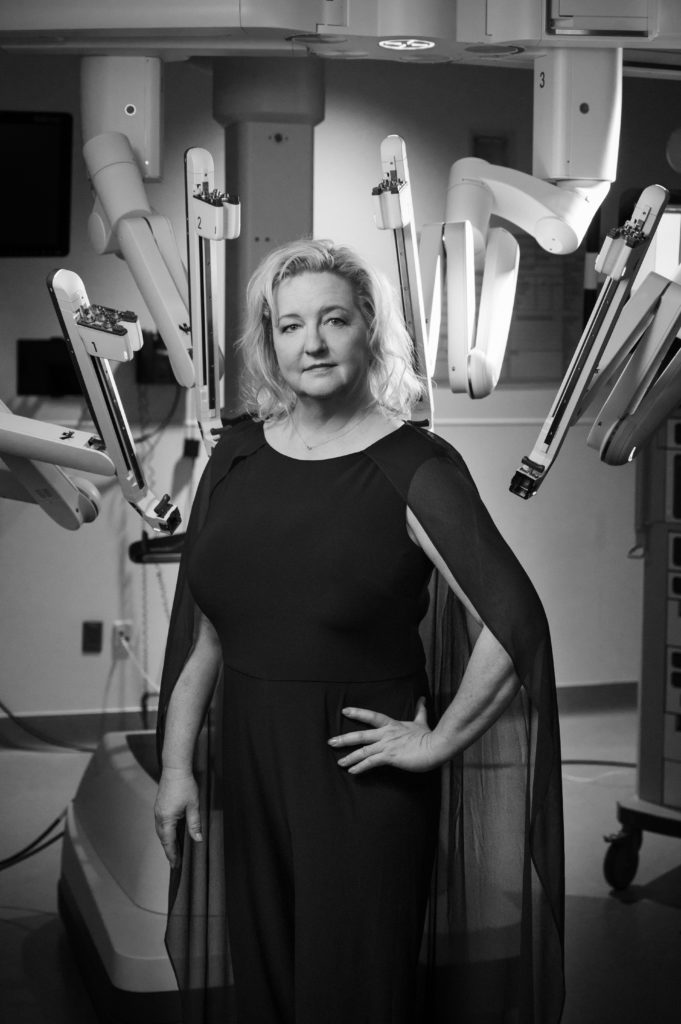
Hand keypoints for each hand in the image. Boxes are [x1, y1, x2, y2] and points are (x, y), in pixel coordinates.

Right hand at [154, 768, 201, 868]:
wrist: (175, 768)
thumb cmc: (185, 785)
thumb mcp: (193, 806)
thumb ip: (194, 824)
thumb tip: (197, 840)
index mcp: (166, 819)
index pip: (169, 842)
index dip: (173, 855)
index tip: (176, 865)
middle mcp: (159, 816)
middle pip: (163, 839)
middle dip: (169, 851)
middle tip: (176, 862)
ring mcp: (157, 811)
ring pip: (160, 831)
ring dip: (167, 842)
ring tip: (174, 851)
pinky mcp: (159, 806)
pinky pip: (160, 824)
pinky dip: (165, 832)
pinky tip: (171, 834)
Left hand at [327, 697, 446, 774]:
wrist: (436, 746)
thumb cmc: (430, 736)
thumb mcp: (422, 721)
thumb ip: (420, 710)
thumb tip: (422, 698)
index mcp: (392, 725)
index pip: (372, 716)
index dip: (358, 713)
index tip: (345, 711)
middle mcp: (386, 733)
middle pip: (361, 735)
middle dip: (344, 739)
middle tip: (331, 741)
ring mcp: (387, 745)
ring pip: (363, 750)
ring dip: (349, 757)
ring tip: (339, 762)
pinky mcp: (390, 756)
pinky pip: (371, 762)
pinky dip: (361, 767)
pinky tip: (353, 771)